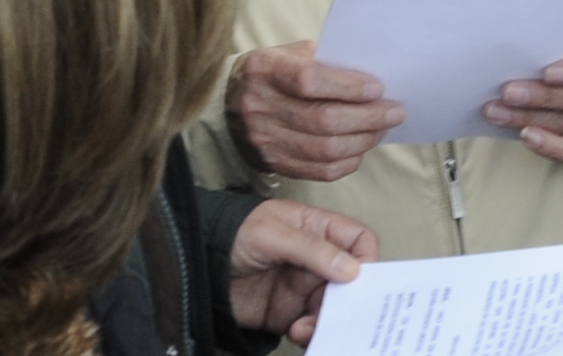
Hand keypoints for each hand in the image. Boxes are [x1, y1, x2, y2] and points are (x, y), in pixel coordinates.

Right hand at [226, 42, 406, 183]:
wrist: (227, 104)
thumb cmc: (271, 72)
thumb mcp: (288, 53)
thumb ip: (322, 61)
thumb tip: (368, 75)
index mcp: (263, 69)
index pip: (308, 81)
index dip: (347, 87)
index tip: (377, 89)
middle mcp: (259, 106)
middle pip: (323, 120)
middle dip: (367, 118)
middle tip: (394, 112)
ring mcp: (265, 139)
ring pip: (325, 150)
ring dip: (363, 141)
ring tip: (381, 129)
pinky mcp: (273, 163)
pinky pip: (320, 171)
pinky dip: (348, 162)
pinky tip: (360, 149)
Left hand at [227, 199, 377, 345]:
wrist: (196, 262)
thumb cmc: (231, 233)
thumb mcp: (269, 233)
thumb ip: (310, 249)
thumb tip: (352, 269)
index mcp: (316, 229)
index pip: (358, 241)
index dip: (366, 259)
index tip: (360, 280)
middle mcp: (316, 259)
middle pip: (351, 282)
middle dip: (349, 301)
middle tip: (337, 314)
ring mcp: (303, 287)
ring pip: (334, 308)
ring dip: (327, 321)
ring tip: (305, 326)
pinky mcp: (290, 312)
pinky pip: (313, 326)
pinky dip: (312, 334)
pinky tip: (298, 333)